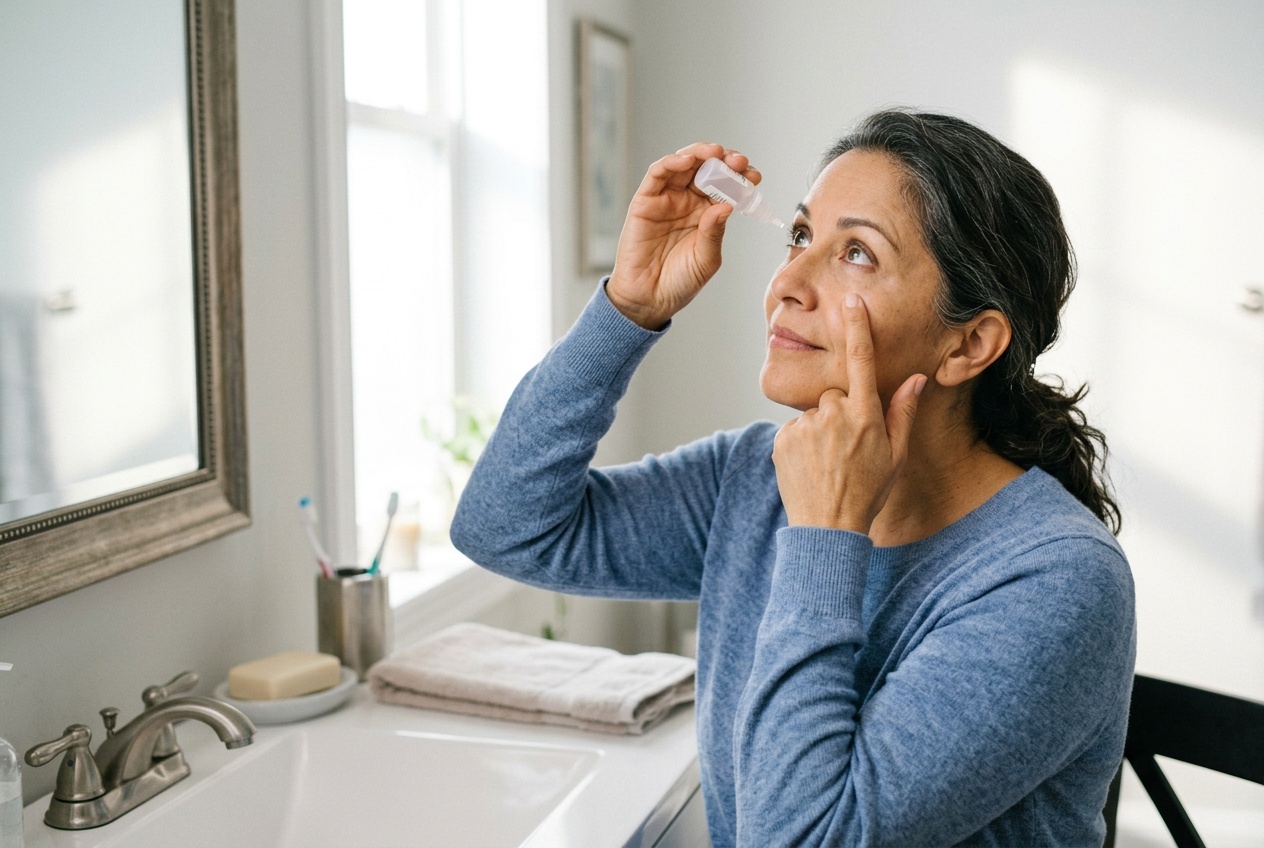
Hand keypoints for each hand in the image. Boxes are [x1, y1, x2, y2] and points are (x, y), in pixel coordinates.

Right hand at [606, 143, 759, 329]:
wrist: (650, 300)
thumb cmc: (680, 282)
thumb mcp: (707, 259)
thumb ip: (714, 232)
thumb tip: (726, 205)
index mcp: (707, 213)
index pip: (726, 186)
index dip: (740, 177)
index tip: (754, 176)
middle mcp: (687, 201)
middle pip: (706, 169)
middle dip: (724, 161)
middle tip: (738, 161)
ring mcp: (666, 199)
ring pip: (683, 164)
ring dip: (700, 154)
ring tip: (716, 154)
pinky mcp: (645, 201)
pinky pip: (657, 174)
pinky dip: (671, 162)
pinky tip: (687, 161)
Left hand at [772, 294, 926, 533]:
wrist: (827, 528)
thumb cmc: (868, 492)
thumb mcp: (895, 455)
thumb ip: (903, 412)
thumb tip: (917, 378)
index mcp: (865, 416)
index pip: (861, 361)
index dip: (857, 328)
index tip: (852, 301)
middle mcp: (833, 415)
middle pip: (836, 394)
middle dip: (841, 413)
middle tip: (848, 448)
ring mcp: (804, 427)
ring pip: (814, 414)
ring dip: (820, 430)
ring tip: (828, 462)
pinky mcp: (781, 440)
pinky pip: (795, 430)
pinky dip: (801, 443)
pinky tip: (811, 466)